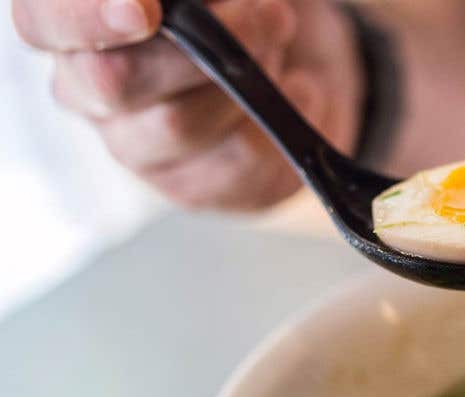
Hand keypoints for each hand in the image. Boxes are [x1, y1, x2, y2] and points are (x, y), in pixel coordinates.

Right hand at [11, 0, 362, 210]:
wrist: (297, 58)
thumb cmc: (237, 4)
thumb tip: (192, 6)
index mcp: (75, 25)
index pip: (43, 22)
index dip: (86, 17)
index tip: (143, 10)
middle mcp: (89, 90)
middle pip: (112, 81)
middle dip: (201, 43)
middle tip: (270, 14)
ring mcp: (137, 146)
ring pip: (177, 125)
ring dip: (247, 75)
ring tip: (279, 41)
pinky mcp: (194, 187)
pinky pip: (239, 159)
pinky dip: (283, 112)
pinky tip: (296, 87)